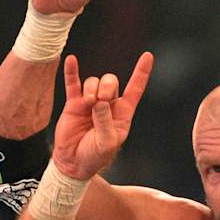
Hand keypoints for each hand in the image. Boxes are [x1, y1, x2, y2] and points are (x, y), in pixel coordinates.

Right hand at [51, 52, 152, 179]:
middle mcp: (108, 105)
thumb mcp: (107, 143)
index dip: (141, 73)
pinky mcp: (74, 104)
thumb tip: (99, 101)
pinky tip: (71, 60)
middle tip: (100, 101)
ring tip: (88, 103)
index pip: (135, 89)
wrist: (73, 163)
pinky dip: (72, 71)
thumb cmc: (95, 156)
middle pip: (111, 81)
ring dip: (91, 89)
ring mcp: (90, 102)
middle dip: (107, 86)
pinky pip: (73, 83)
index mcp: (122, 113)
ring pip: (93, 82)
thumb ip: (105, 122)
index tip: (148, 56)